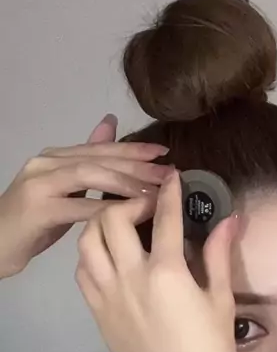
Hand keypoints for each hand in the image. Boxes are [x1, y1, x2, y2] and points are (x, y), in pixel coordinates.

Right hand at [0, 114, 167, 279]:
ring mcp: (40, 183)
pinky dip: (107, 209)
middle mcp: (47, 163)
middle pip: (99, 158)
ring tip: (154, 191)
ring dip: (126, 182)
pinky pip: (78, 206)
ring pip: (91, 175)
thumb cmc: (31, 224)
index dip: (133, 149)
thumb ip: (86, 164)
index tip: (163, 153)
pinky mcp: (38, 209)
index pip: (101, 148)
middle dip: (137, 165)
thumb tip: (110, 127)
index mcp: (55, 157)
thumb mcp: (62, 191)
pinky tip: (130, 214)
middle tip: (168, 173)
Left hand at [75, 169, 244, 351]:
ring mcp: (109, 299)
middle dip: (127, 203)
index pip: (164, 217)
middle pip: (111, 219)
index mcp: (167, 272)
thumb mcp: (221, 299)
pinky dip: (93, 259)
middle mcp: (131, 279)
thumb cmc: (213, 350)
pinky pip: (84, 276)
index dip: (168, 192)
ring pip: (88, 244)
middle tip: (145, 208)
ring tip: (122, 229)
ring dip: (102, 227)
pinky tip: (111, 261)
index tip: (172, 180)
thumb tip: (229, 219)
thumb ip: (218, 255)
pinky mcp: (100, 317)